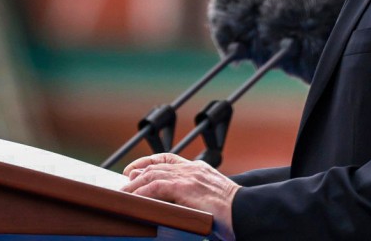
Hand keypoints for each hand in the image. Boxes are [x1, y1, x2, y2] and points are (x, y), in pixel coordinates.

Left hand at [122, 153, 240, 240]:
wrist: (246, 212)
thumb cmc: (234, 212)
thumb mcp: (212, 199)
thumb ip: (195, 196)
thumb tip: (180, 206)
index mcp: (199, 169)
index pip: (168, 158)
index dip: (148, 161)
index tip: (135, 169)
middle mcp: (192, 169)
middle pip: (156, 165)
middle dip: (136, 173)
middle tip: (123, 184)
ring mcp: (188, 177)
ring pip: (152, 175)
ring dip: (134, 186)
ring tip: (123, 195)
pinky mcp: (185, 188)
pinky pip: (155, 188)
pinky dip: (142, 193)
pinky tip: (134, 200)